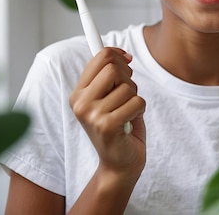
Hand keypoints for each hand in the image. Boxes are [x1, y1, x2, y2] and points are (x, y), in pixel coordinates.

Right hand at [70, 47, 145, 183]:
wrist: (119, 163)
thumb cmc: (119, 126)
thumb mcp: (110, 97)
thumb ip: (110, 77)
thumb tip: (122, 54)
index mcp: (78, 93)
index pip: (100, 57)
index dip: (117, 54)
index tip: (127, 59)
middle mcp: (80, 103)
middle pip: (113, 68)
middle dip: (128, 78)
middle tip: (127, 93)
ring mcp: (92, 115)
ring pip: (128, 87)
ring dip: (135, 98)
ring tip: (127, 112)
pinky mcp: (107, 126)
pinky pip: (136, 102)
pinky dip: (140, 109)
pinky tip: (131, 121)